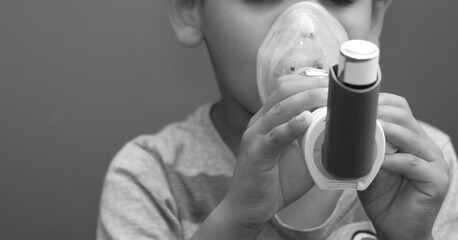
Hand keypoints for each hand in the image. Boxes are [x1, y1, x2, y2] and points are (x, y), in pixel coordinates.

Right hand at [223, 74, 327, 230]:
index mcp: (269, 119)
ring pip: (279, 108)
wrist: (249, 208)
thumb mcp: (300, 156)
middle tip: (338, 86)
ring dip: (306, 99)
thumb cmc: (276, 182)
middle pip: (284, 90)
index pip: (288, 88)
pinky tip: (305, 119)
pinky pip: (273, 136)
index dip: (311, 80)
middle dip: (313, 84)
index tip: (336, 80)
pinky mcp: (255, 153)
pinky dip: (290, 126)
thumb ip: (315, 141)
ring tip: (328, 96)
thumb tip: (345, 132)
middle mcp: (260, 122)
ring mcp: (255, 136)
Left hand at [358, 93, 449, 239]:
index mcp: (411, 138)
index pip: (399, 108)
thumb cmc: (381, 196)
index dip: (378, 102)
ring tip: (364, 130)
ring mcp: (435, 162)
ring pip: (410, 136)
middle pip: (405, 117)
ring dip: (385, 131)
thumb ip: (362, 147)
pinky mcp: (437, 180)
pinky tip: (377, 160)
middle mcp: (425, 146)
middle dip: (379, 113)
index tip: (354, 103)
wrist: (395, 228)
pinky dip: (392, 160)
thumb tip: (340, 129)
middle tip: (356, 115)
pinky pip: (412, 164)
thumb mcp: (368, 165)